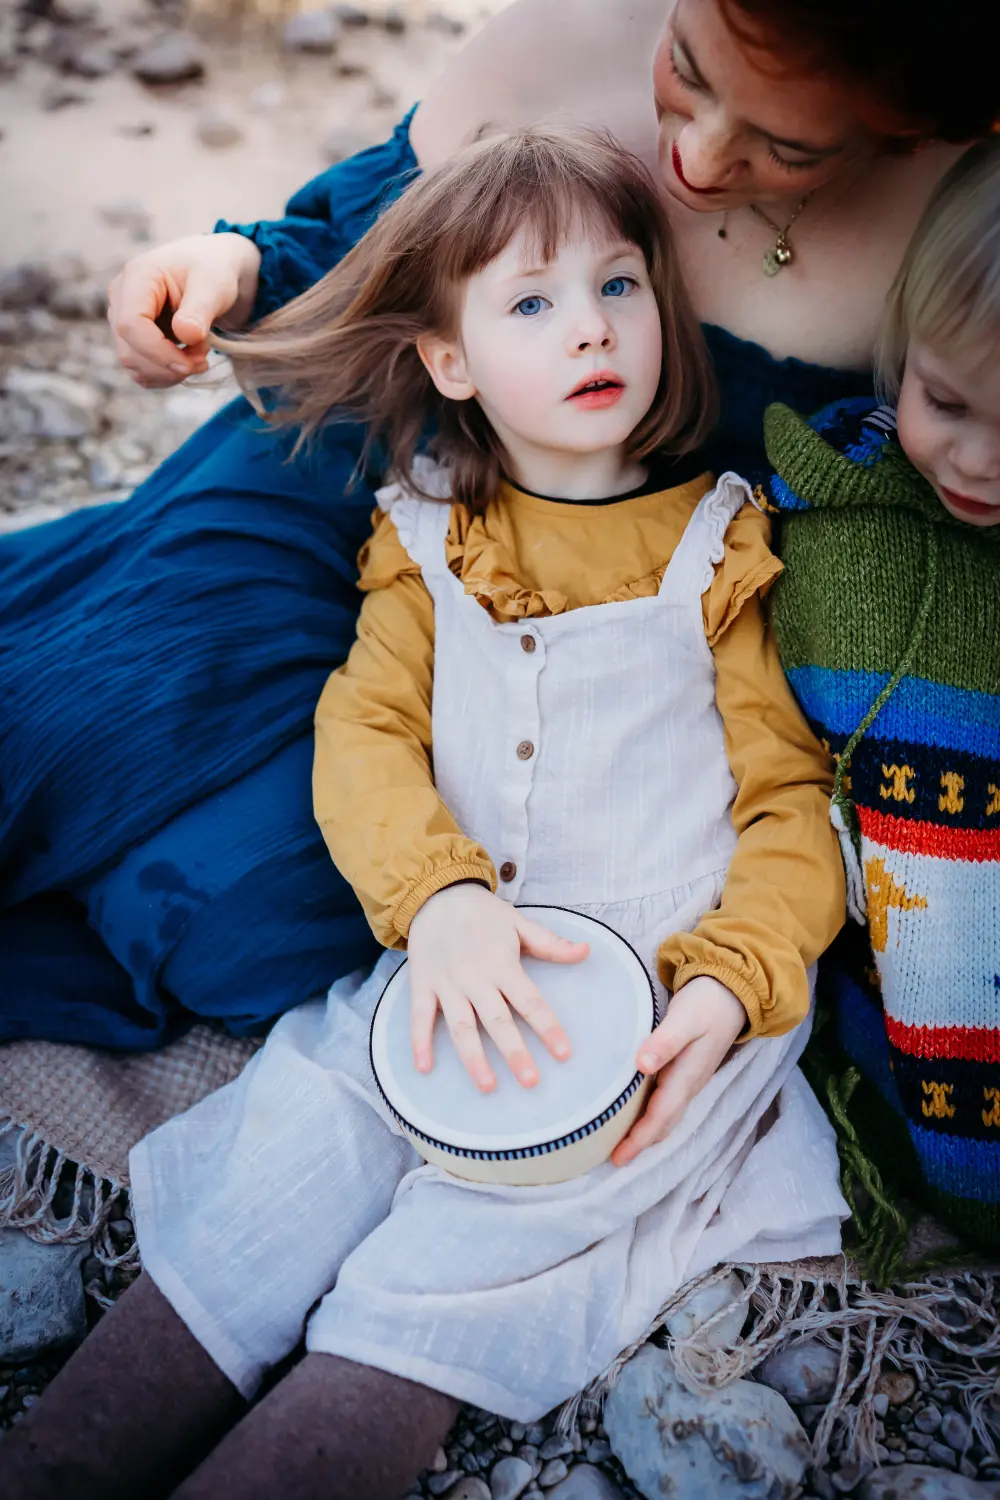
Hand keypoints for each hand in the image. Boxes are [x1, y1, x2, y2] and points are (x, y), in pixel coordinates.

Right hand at [106, 233, 261, 388]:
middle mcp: (121, 297)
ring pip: (134, 364)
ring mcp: (122, 318)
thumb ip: (200, 309)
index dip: (158, 352)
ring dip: (170, 372)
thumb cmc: (212, 270)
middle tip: (204, 356)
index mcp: (138, 275)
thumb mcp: (214, 284)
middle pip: (129, 350)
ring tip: (199, 354)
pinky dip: (166, 375)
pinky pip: (141, 370)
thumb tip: (187, 335)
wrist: (210, 271)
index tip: (192, 363)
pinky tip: (187, 359)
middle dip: (169, 365)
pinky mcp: (131, 337)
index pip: (131, 324)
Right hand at [406, 884, 587, 1091]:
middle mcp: (475, 978)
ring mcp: (447, 984)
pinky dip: (419, 1042)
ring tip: (487, 1086)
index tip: (564, 1053)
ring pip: (460, 1026)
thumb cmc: (482, 913)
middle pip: (497, 1020)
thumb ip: (550, 943)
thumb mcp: (519, 922)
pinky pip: (420, 1017)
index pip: (530, 1001)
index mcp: (502, 964)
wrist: (435, 894)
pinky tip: (424, 1068)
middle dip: (514, 1052)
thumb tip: (587, 951)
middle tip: (530, 1081)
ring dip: (473, 1058)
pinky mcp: (422, 985)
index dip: (548, 1027)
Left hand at [610, 976, 746, 1166]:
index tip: (618, 1158)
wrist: (733, 993)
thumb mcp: (685, 1018)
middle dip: (641, 1144)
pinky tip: (638, 1112)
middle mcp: (690, 1084)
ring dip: (647, 1133)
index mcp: (687, 1076)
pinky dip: (653, 1116)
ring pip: (667, 1115)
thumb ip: (665, 1041)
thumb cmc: (706, 1003)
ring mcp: (691, 1079)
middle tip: (614, 1160)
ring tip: (623, 1145)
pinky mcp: (688, 1071)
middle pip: (663, 1124)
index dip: (639, 1139)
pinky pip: (668, 1102)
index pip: (660, 1116)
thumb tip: (642, 1065)